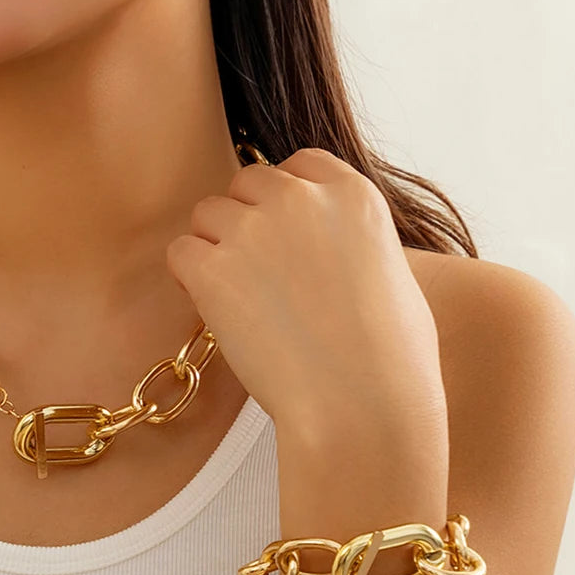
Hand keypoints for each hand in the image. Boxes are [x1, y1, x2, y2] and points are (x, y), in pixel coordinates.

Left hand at [165, 148, 447, 442]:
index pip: (300, 164)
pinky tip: (216, 311)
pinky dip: (190, 280)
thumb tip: (324, 244)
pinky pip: (181, 252)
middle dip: (247, 220)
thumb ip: (352, 238)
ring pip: (207, 213)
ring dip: (215, 248)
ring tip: (241, 299)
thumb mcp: (394, 275)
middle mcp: (300, 199)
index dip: (286, 198)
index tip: (288, 236)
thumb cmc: (392, 363)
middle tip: (260, 275)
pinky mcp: (213, 268)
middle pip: (248, 183)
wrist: (363, 410)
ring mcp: (253, 229)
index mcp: (353, 193)